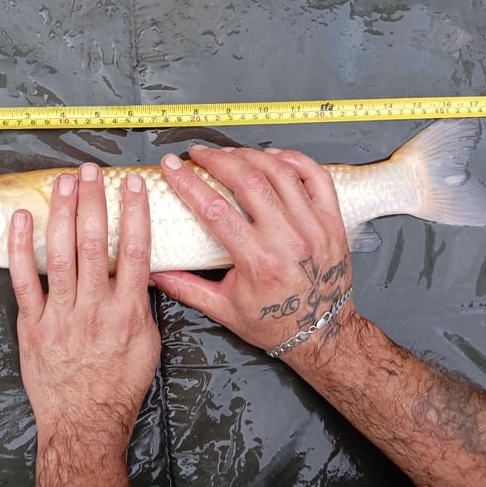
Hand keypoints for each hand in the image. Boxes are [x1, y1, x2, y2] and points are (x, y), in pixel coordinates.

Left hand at [8, 162, 160, 486]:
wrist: (84, 421)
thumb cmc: (120, 385)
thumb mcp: (149, 344)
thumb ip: (142, 304)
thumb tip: (138, 271)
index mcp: (128, 310)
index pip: (135, 251)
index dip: (134, 213)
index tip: (131, 184)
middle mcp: (95, 306)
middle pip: (95, 243)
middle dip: (93, 201)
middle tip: (90, 171)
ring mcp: (61, 314)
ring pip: (61, 254)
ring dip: (63, 214)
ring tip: (63, 182)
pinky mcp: (34, 323)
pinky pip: (24, 280)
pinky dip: (22, 248)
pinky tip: (23, 220)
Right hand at [150, 145, 353, 362]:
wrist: (322, 333)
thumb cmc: (274, 323)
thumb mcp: (223, 309)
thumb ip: (185, 287)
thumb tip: (154, 271)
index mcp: (259, 262)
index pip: (216, 210)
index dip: (190, 183)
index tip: (173, 166)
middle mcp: (289, 240)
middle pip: (249, 182)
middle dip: (218, 160)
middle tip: (199, 153)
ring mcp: (314, 228)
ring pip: (281, 173)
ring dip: (251, 156)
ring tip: (230, 153)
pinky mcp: (332, 222)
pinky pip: (316, 178)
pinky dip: (295, 160)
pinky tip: (273, 156)